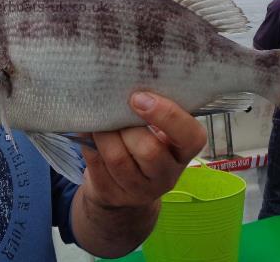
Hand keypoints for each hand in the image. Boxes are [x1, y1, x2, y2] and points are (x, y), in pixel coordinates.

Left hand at [80, 90, 206, 209]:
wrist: (120, 183)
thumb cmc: (140, 139)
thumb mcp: (153, 126)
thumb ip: (149, 109)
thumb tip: (121, 84)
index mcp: (183, 151)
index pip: (191, 137)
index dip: (167, 115)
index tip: (139, 97)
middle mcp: (167, 175)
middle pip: (148, 150)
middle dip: (125, 126)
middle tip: (113, 110)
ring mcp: (140, 190)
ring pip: (118, 158)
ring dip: (103, 134)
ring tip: (99, 121)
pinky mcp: (113, 195)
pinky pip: (96, 165)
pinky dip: (88, 144)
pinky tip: (90, 134)